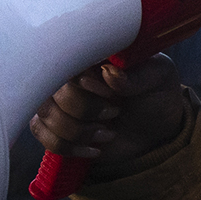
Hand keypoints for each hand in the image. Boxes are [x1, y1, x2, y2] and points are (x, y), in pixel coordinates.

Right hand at [28, 55, 188, 174]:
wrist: (155, 128)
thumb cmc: (155, 93)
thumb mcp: (159, 77)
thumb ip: (139, 74)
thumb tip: (110, 74)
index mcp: (91, 51)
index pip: (68, 58)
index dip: (85, 82)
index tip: (112, 94)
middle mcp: (68, 71)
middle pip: (52, 89)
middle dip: (86, 110)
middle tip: (116, 112)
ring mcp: (57, 96)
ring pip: (45, 113)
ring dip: (78, 131)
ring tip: (109, 132)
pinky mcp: (53, 122)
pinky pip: (40, 132)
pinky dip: (68, 146)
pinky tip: (94, 148)